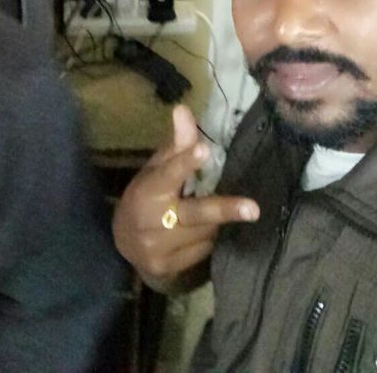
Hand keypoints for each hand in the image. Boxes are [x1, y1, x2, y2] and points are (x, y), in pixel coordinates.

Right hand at [112, 104, 259, 289]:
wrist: (122, 243)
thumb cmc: (146, 196)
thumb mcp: (156, 169)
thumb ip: (176, 145)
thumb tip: (183, 109)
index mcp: (146, 190)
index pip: (168, 174)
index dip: (185, 162)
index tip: (204, 150)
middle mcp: (151, 221)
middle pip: (195, 213)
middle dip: (224, 209)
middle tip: (254, 209)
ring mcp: (158, 248)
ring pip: (205, 233)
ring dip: (216, 222)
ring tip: (214, 213)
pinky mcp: (167, 268)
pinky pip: (203, 251)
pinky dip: (208, 240)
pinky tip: (202, 233)